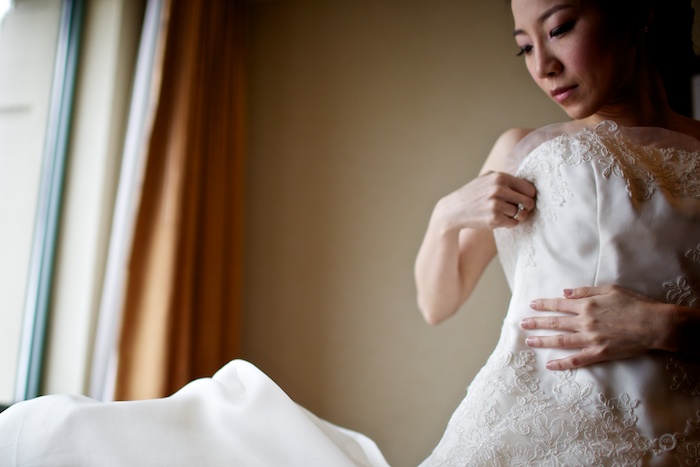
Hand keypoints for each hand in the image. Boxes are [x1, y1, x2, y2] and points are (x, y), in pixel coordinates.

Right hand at [436, 171, 535, 231]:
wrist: (453, 210)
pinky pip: (513, 223)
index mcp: (500, 177)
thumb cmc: (472, 194)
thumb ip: (505, 179)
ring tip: (506, 214)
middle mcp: (499, 189)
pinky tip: (501, 219)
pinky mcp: (494, 219)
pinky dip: (510, 223)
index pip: (529, 188)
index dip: (530, 195)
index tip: (526, 199)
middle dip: (527, 207)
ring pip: (521, 213)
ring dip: (516, 216)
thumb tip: (528, 184)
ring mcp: (496, 205)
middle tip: (522, 209)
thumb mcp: (487, 178)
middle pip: (528, 202)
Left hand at [521, 285, 665, 369]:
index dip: (544, 305)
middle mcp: (585, 322)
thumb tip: (565, 292)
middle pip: (555, 322)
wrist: (655, 324)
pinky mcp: (599, 353)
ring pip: (560, 340)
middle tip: (522, 324)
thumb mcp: (610, 289)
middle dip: (536, 323)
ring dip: (543, 341)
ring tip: (529, 341)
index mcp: (587, 305)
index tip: (532, 305)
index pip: (559, 304)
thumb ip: (585, 291)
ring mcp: (590, 339)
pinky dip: (562, 363)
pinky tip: (550, 365)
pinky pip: (576, 360)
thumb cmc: (635, 304)